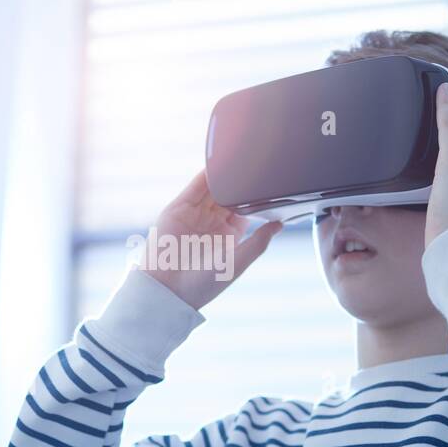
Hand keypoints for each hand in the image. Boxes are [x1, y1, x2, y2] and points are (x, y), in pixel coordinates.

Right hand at [138, 169, 282, 310]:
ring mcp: (195, 214)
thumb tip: (280, 223)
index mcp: (228, 237)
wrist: (167, 290)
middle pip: (229, 194)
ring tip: (240, 156)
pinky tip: (217, 162)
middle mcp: (212, 223)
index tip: (270, 183)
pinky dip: (205, 174)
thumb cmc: (202, 284)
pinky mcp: (179, 208)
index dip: (256, 196)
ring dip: (224, 173)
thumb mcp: (237, 263)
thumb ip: (259, 242)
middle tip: (257, 163)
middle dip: (240, 181)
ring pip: (213, 187)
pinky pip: (195, 187)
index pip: (245, 209)